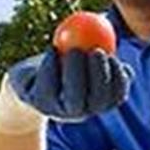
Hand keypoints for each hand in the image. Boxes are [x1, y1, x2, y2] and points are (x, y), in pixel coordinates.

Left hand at [7, 48, 130, 120]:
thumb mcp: (84, 55)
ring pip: (73, 97)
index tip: (113, 56)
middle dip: (99, 75)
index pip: (116, 96)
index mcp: (98, 102)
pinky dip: (50, 67)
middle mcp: (82, 112)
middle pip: (97, 99)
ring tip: (74, 49)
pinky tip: (52, 50)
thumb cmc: (64, 60)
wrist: (30, 77)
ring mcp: (60, 111)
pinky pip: (48, 86)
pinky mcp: (39, 103)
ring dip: (75, 72)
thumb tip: (119, 37)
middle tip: (96, 51)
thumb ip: (101, 49)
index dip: (119, 79)